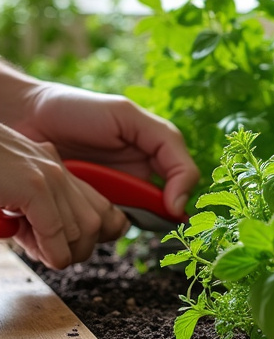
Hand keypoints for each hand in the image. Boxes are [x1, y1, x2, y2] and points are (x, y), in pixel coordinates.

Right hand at [0, 123, 128, 268]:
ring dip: (64, 251)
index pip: (93, 206)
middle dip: (77, 248)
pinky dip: (53, 251)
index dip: (84, 237)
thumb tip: (49, 247)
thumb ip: (31, 214)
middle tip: (47, 256)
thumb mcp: (7, 196)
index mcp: (48, 166)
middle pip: (95, 219)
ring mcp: (46, 174)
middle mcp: (53, 166)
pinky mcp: (32, 185)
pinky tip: (41, 257)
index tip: (55, 249)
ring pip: (82, 227)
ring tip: (36, 252)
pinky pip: (57, 228)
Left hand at [15, 83, 199, 218]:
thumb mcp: (130, 118)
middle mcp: (135, 180)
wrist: (26, 117)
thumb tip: (177, 199)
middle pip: (154, 212)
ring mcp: (109, 196)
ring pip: (124, 225)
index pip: (182, 184)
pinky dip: (89, 225)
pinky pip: (97, 229)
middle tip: (122, 204)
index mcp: (153, 156)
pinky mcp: (85, 209)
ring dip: (111, 220)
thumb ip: (167, 146)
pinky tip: (76, 209)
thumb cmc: (78, 109)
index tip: (169, 210)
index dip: (179, 199)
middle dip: (141, 213)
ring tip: (91, 198)